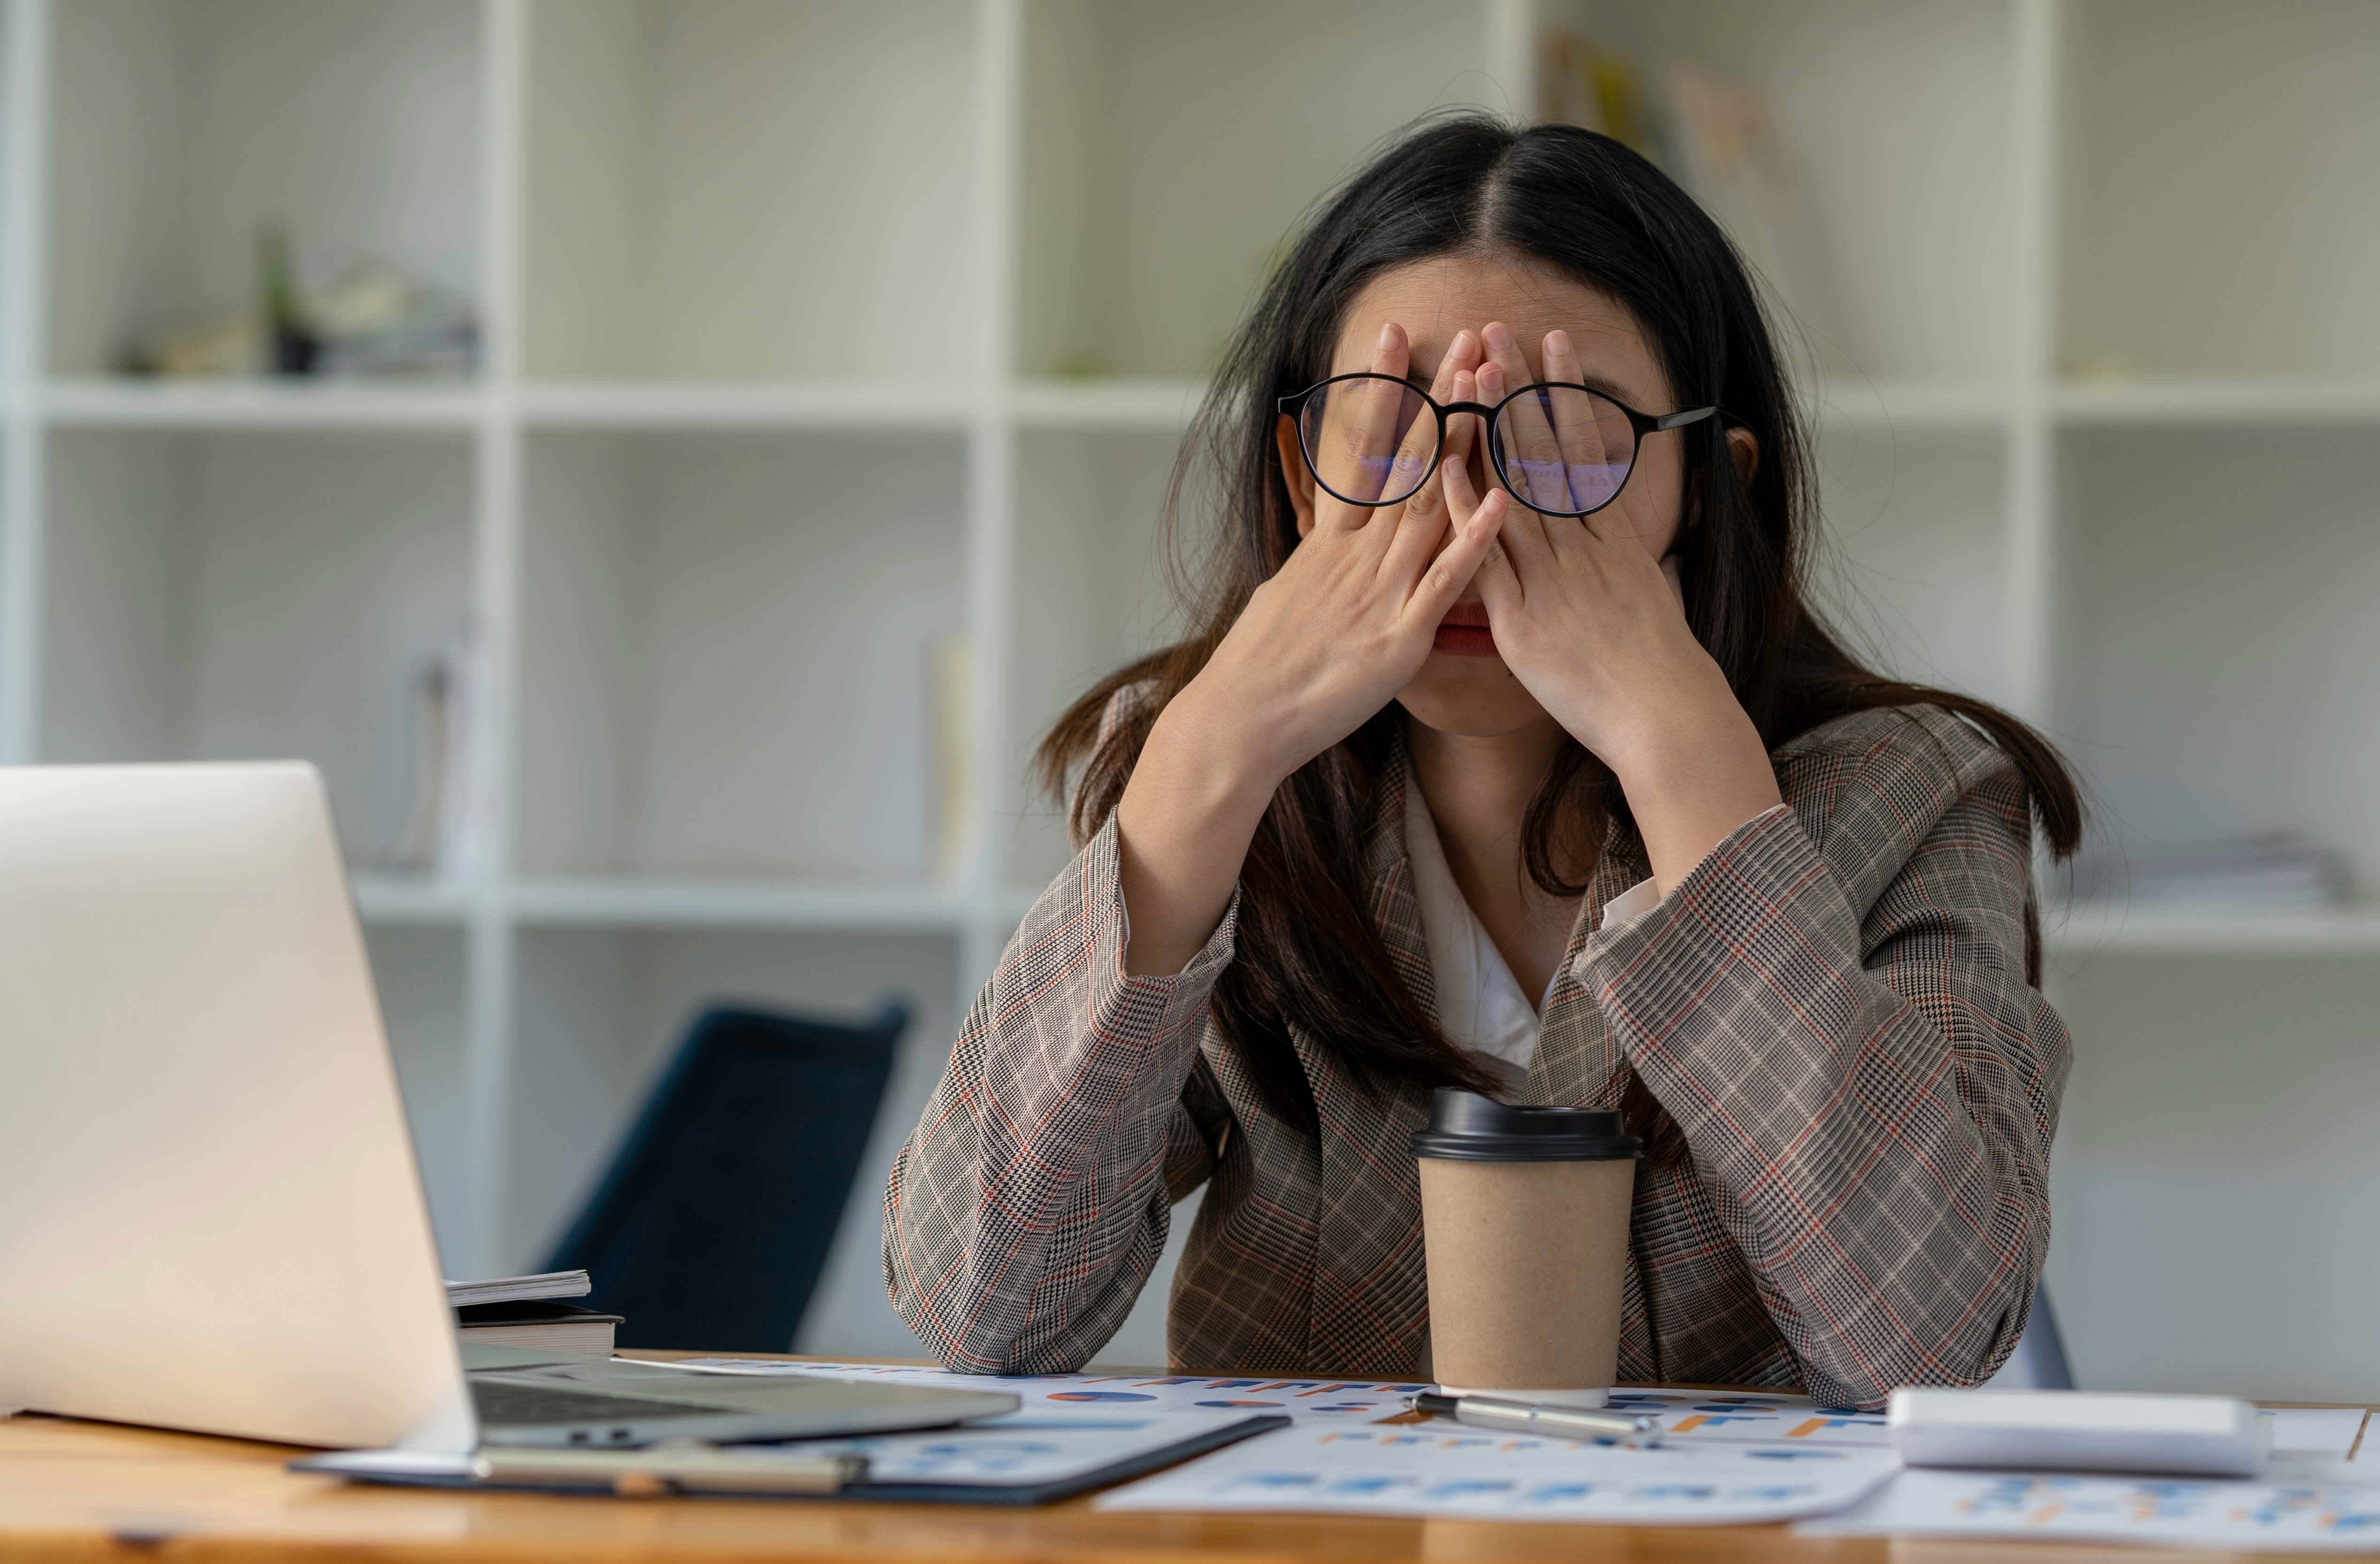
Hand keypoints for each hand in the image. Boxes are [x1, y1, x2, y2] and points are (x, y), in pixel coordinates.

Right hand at [1167, 321, 1501, 786]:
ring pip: (1430, 505)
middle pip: (1406, 462)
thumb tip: (1325, 541)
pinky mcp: (1399, 637)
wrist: (1240, 720)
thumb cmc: (1261, 667)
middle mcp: (1356, 555)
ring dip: (1465, 445)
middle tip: (1466, 337)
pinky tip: (1500, 500)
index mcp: (1330, 543)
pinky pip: (1443, 582)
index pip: (1360, 448)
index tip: (1396, 335)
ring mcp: (1379, 592)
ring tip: (1493, 389)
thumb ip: (1319, 562)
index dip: (1380, 389)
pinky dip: (1472, 541)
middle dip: (1439, 397)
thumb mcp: (1286, 595)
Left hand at [1450, 324, 1781, 891]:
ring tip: (1469, 371)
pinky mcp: (1523, 617)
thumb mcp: (1655, 596)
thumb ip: (1633, 562)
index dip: (1564, 394)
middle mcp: (1581, 546)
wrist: (1665, 716)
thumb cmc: (1660, 668)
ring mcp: (1551, 578)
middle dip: (1519, 389)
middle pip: (1545, 452)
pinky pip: (1489, 555)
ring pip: (1515, 487)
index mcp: (1612, 538)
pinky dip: (1466, 510)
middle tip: (1496, 331)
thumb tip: (1633, 542)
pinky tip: (1445, 467)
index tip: (1550, 345)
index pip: (1583, 448)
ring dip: (1490, 428)